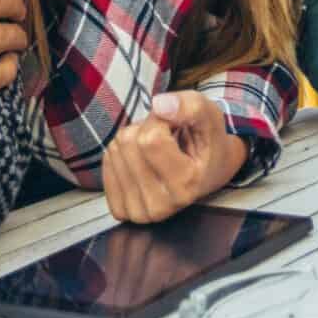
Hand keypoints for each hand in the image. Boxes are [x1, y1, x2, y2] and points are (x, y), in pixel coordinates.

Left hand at [101, 91, 249, 222]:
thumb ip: (190, 105)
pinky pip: (106, 164)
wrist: (210, 171)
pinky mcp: (122, 210)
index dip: (160, 120)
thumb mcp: (209, 115)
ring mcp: (139, 212)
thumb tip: (158, 104)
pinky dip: (121, 153)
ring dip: (134, 139)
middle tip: (167, 138)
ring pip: (115, 150)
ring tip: (157, 149)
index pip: (150, 138)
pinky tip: (142, 160)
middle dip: (146, 128)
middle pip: (129, 143)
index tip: (177, 127)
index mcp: (186, 185)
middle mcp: (162, 205)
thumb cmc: (209, 141)